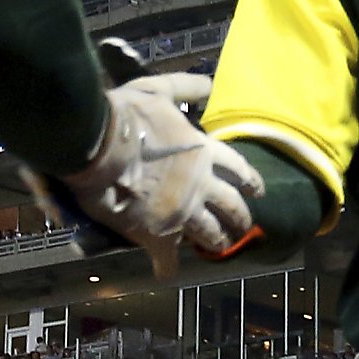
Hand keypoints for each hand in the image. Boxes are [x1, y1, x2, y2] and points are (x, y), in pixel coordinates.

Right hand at [40, 72, 262, 277]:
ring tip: (220, 247)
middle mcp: (200, 184)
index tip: (258, 191)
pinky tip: (165, 273)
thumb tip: (211, 85)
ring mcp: (182, 211)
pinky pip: (167, 258)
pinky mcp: (158, 233)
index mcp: (202, 151)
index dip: (250, 180)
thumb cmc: (127, 115)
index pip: (236, 168)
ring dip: (216, 241)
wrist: (100, 144)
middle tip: (244, 227)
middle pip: (230, 205)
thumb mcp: (159, 89)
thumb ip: (186, 87)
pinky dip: (166, 267)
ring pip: (209, 233)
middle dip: (239, 217)